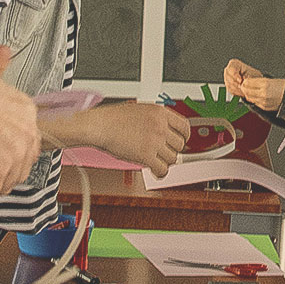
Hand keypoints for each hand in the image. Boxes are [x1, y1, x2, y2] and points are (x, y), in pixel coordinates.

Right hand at [52, 101, 190, 176]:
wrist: (99, 125)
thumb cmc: (112, 118)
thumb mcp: (140, 110)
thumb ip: (155, 120)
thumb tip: (165, 131)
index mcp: (160, 112)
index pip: (184, 126)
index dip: (184, 137)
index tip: (180, 141)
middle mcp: (160, 126)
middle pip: (180, 144)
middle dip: (172, 150)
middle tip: (164, 154)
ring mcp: (155, 140)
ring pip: (172, 158)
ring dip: (165, 162)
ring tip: (156, 161)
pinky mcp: (147, 155)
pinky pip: (163, 169)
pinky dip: (160, 173)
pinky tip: (156, 172)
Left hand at [224, 59, 284, 110]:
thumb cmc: (284, 87)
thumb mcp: (270, 80)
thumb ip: (258, 81)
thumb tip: (248, 82)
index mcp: (265, 84)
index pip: (248, 83)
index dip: (245, 82)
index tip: (245, 81)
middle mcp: (263, 93)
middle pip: (246, 91)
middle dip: (244, 88)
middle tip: (245, 86)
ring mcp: (264, 101)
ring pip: (249, 98)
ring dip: (248, 94)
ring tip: (251, 91)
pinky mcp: (265, 107)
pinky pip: (255, 103)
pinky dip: (254, 99)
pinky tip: (257, 96)